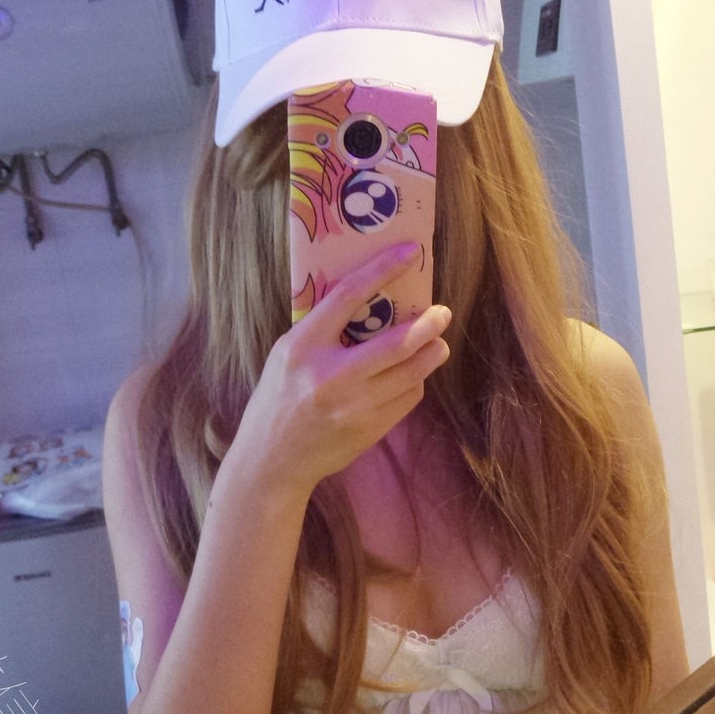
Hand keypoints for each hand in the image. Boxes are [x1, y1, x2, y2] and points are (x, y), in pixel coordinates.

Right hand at [228, 242, 450, 497]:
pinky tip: (412, 375)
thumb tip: (372, 299)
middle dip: (428, 325)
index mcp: (303, 346)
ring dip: (431, 354)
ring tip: (436, 343)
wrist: (272, 461)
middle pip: (396, 343)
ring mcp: (352, 407)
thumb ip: (323, 330)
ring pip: (411, 373)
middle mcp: (329, 376)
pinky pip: (407, 398)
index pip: (349, 296)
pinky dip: (415, 382)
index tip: (411, 253)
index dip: (383, 269)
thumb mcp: (287, 354)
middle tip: (442, 313)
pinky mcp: (369, 429)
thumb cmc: (279, 398)